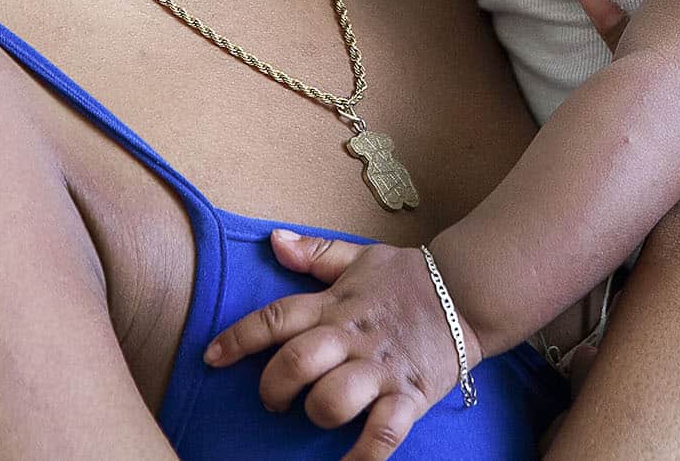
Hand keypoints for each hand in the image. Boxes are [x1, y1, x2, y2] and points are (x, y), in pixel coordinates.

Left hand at [202, 231, 473, 460]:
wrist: (469, 291)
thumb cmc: (407, 278)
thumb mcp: (361, 257)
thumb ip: (316, 252)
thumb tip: (273, 241)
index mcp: (335, 305)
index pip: (276, 319)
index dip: (237, 339)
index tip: (211, 357)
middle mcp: (352, 338)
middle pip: (297, 363)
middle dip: (272, 387)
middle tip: (272, 400)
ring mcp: (381, 370)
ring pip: (332, 400)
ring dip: (315, 412)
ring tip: (315, 414)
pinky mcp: (410, 396)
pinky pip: (382, 434)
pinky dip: (363, 458)